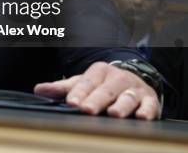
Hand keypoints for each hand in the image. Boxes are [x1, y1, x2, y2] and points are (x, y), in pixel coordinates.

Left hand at [34, 61, 159, 119]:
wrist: (133, 79)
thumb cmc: (102, 85)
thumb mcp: (82, 83)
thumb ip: (61, 88)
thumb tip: (38, 89)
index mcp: (98, 71)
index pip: (86, 83)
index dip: (78, 93)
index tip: (71, 103)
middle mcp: (117, 78)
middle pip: (105, 90)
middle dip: (96, 100)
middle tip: (87, 109)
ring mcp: (134, 88)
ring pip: (127, 97)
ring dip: (121, 105)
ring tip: (113, 113)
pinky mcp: (150, 100)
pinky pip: (150, 105)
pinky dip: (147, 111)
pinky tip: (142, 117)